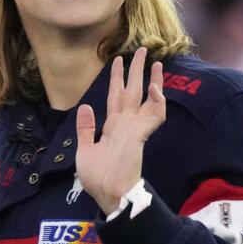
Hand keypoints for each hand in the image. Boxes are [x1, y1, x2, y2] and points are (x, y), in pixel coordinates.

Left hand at [75, 47, 165, 214]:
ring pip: (146, 98)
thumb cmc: (97, 177)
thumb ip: (86, 128)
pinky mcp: (140, 135)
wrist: (107, 193)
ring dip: (151, 80)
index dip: (116, 78)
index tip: (117, 61)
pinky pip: (153, 115)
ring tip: (155, 61)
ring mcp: (134, 129)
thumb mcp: (85, 149)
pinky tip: (155, 87)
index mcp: (112, 127)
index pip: (115, 97)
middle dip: (135, 70)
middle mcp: (125, 124)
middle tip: (141, 50)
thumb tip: (85, 107)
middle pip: (132, 91)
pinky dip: (156, 101)